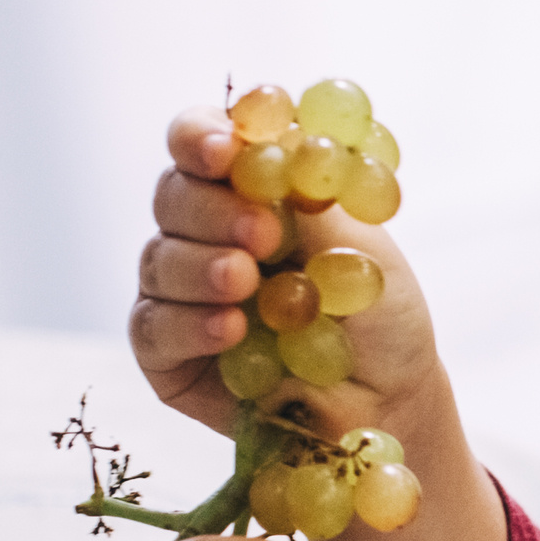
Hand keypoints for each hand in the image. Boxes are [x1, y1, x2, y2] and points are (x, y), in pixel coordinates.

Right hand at [130, 105, 508, 540]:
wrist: (388, 405)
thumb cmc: (380, 319)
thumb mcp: (362, 252)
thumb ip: (310, 202)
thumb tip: (271, 147)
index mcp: (251, 189)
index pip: (202, 140)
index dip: (200, 135)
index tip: (224, 149)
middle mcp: (207, 232)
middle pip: (173, 194)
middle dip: (212, 209)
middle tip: (262, 234)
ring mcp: (181, 292)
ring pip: (157, 259)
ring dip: (200, 267)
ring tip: (247, 287)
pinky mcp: (166, 354)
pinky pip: (151, 327)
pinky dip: (186, 322)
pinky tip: (227, 329)